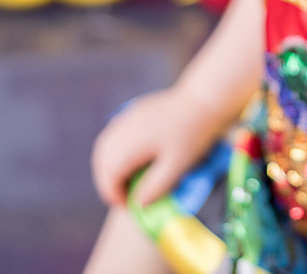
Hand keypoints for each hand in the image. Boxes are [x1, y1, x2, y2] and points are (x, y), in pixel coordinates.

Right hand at [90, 88, 214, 207]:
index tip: (125, 206)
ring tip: (122, 183)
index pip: (110, 172)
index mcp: (133, 141)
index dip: (113, 193)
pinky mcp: (134, 112)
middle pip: (103, 160)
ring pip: (105, 146)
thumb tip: (138, 205)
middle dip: (107, 182)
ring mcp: (127, 117)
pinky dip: (113, 152)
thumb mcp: (177, 165)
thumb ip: (156, 186)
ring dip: (107, 167)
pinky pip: (113, 134)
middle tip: (122, 198)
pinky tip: (127, 161)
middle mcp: (125, 127)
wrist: (204, 101)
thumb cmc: (193, 134)